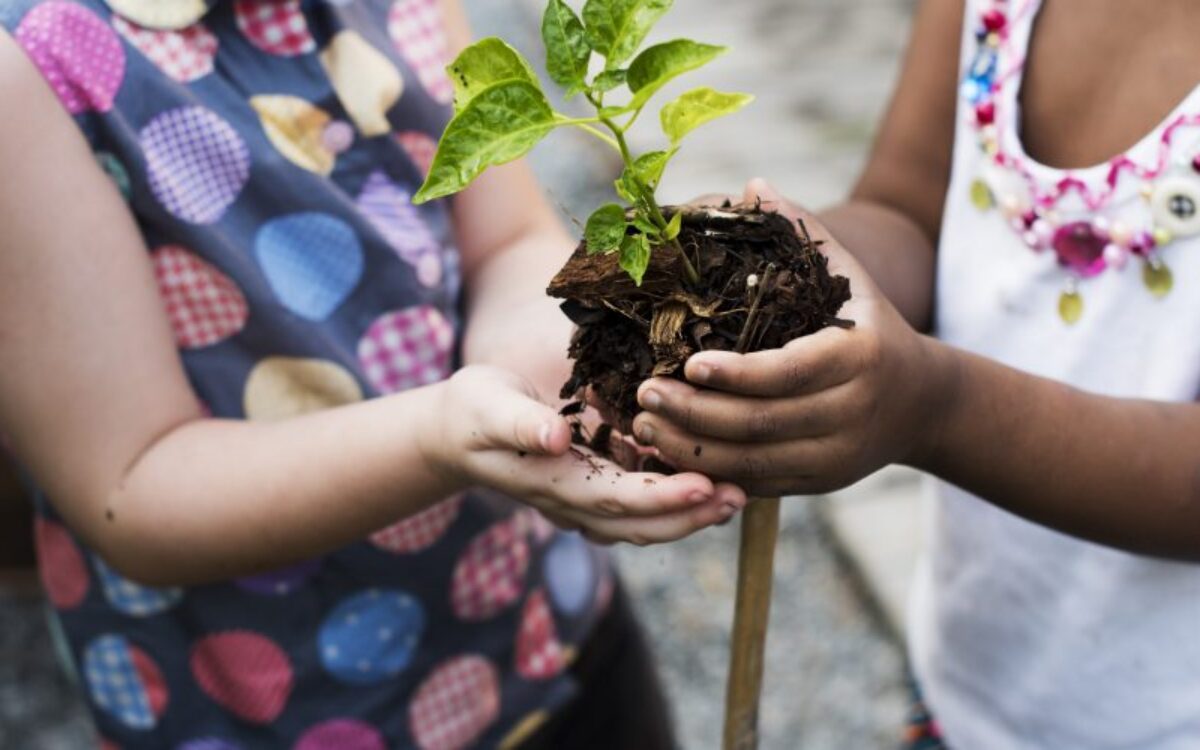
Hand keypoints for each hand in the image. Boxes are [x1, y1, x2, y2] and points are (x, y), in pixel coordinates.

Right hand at [421, 365, 746, 544]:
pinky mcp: (594, 487)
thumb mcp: (488, 407)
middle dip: (690, 515)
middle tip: (738, 496)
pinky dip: (674, 498)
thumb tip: (555, 437)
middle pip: (639, 522)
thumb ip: (519, 423)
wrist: (458, 432)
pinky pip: (638, 504)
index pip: (614, 500)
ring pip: (643, 520)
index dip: (661, 499)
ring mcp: (585, 501)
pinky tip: (707, 479)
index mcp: (551, 484)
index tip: (703, 487)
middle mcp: (573, 502)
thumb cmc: (474, 412)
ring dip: (688, 513)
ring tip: (735, 494)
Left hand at [630, 180, 952, 496]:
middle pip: (762, 424)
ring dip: (691, 450)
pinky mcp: (818, 483)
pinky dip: (709, 473)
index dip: (737, 373)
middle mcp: (849, 413)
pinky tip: (667, 453)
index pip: (790, 372)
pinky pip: (756, 485)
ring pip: (753, 464)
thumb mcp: (848, 276)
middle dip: (695, 414)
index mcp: (858, 358)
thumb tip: (753, 186)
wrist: (919, 403)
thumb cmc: (869, 325)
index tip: (688, 363)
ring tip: (642, 426)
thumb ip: (802, 233)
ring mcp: (834, 457)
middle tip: (643, 393)